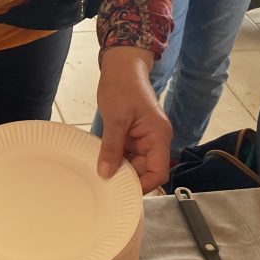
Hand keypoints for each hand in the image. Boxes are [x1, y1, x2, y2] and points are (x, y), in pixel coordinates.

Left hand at [96, 46, 171, 192]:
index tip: (123, 191)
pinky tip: (102, 162)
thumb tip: (106, 173)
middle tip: (105, 185)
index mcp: (158, 136)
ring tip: (101, 174)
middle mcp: (155, 140)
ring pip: (135, 165)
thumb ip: (112, 147)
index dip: (144, 185)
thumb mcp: (116, 118)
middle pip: (146, 171)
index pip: (159, 172)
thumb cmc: (122, 87)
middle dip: (128, 178)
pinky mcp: (133, 137)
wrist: (121, 68)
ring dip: (120, 170)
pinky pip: (127, 155)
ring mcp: (144, 139)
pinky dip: (116, 160)